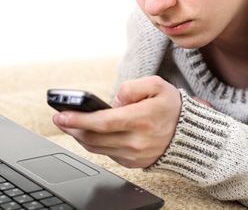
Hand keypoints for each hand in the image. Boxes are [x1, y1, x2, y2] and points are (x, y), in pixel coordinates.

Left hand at [52, 75, 181, 167]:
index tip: (61, 114)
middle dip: (72, 127)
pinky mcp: (132, 162)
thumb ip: (132, 87)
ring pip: (96, 148)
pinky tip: (86, 132)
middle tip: (58, 117)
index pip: (103, 122)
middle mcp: (136, 141)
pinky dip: (92, 143)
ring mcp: (133, 155)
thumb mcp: (157, 85)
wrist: (189, 135)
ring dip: (78, 136)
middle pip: (94, 137)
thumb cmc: (171, 107)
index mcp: (142, 120)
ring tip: (67, 123)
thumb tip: (114, 100)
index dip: (79, 119)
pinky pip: (105, 153)